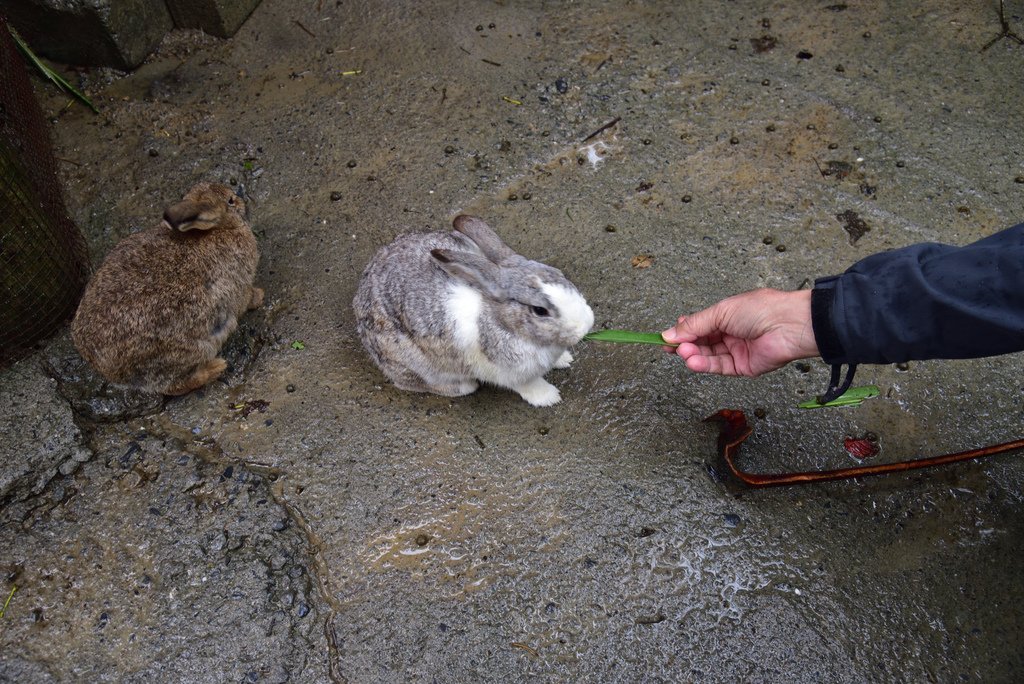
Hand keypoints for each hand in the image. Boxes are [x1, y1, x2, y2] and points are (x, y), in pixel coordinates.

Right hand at [662, 288, 819, 376]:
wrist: (789, 325)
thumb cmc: (761, 309)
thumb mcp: (721, 311)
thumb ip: (695, 324)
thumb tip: (670, 332)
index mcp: (727, 315)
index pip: (700, 325)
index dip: (683, 330)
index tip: (667, 336)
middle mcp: (731, 333)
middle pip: (701, 342)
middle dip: (685, 344)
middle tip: (671, 347)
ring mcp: (737, 351)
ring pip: (708, 356)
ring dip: (693, 355)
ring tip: (684, 353)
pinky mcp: (743, 367)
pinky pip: (719, 367)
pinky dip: (704, 365)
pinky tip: (693, 361)